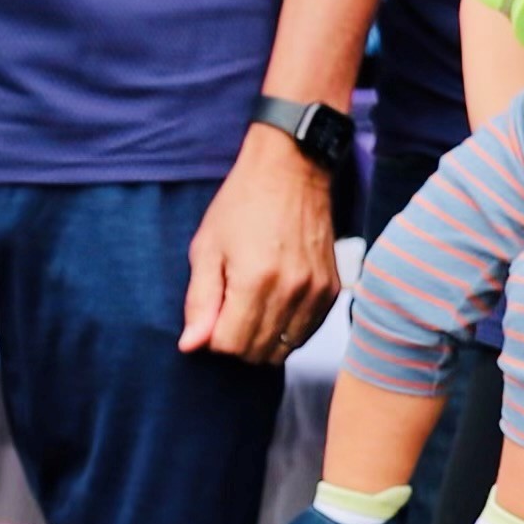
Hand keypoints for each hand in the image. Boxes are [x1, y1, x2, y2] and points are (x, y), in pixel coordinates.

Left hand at [179, 129, 339, 364]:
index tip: (212, 313)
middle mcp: (291, 291)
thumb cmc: (242, 204)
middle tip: (229, 308)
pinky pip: (306, 333)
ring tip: (252, 305)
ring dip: (262, 339)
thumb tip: (191, 345)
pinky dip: (287, 331)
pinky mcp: (332, 290)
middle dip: (236, 341)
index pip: (230, 346)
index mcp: (256, 280)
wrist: (291, 170)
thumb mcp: (206, 247)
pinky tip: (275, 305)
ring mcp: (316, 292)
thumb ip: (199, 301)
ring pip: (284, 349)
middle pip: (258, 352)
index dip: (213, 337)